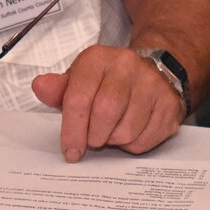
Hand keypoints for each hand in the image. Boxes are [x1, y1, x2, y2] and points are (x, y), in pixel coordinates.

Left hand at [30, 45, 184, 161]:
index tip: (71, 150)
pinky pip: (146, 139)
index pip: (79, 97)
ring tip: (113, 131)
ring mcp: (152, 83)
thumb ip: (58, 89)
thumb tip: (40, 87)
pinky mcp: (169, 103)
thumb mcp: (79, 81)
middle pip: (105, 114)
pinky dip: (134, 144)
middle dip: (95, 136)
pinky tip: (131, 130)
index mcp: (98, 58)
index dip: (72, 130)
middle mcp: (126, 65)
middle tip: (93, 140)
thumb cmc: (107, 82)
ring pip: (127, 130)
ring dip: (115, 140)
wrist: (151, 71)